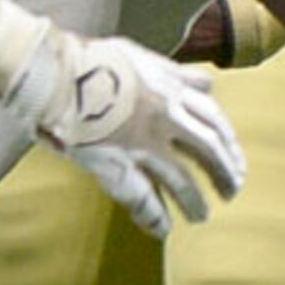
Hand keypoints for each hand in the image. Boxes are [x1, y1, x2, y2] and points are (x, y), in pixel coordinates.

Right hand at [15, 31, 245, 238]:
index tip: (234, 157)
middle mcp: (164, 116)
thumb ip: (173, 72)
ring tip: (202, 216)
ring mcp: (141, 143)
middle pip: (208, 149)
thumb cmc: (88, 60)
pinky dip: (155, 216)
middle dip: (224, 171)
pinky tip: (163, 230)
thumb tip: (204, 81)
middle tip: (232, 189)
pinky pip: (142, 197)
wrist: (51, 71)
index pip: (213, 117)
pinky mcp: (114, 165)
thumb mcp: (139, 55)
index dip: (228, 141)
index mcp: (170, 88)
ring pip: (181, 178)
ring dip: (195, 201)